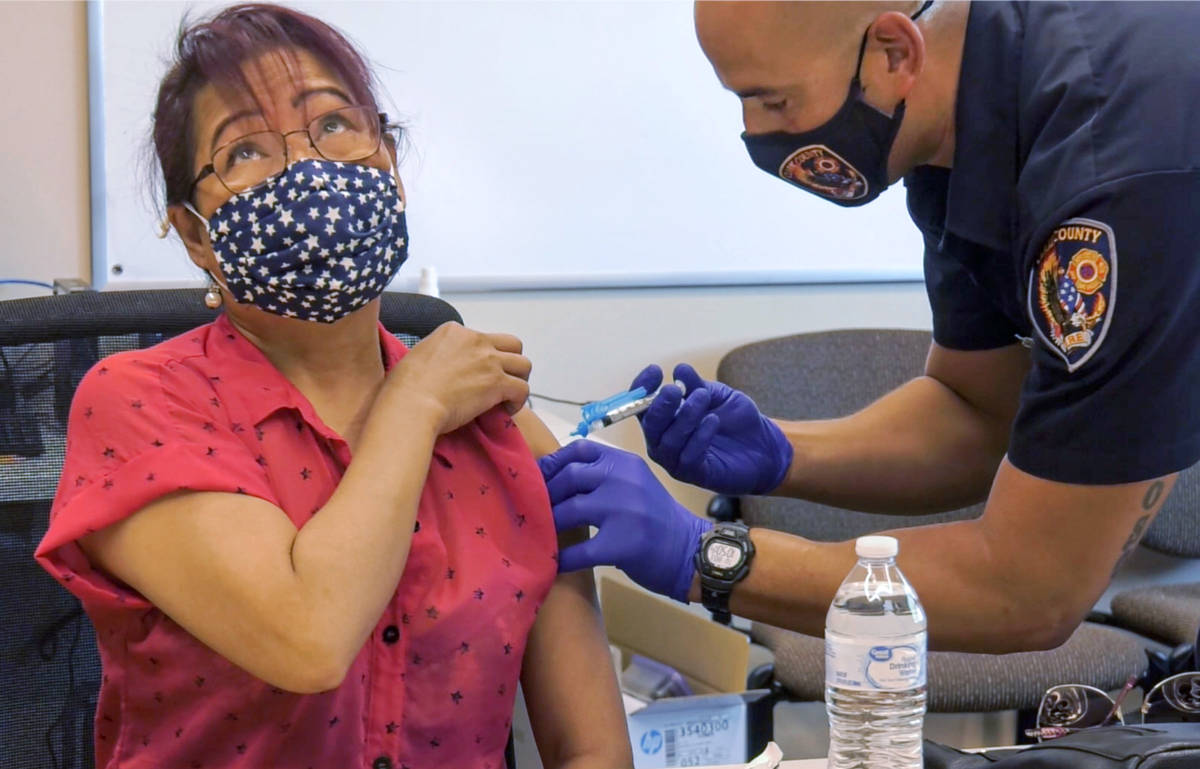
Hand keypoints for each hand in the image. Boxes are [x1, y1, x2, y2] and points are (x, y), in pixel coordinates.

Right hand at [384, 322, 531, 433]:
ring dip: (519, 380)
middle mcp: (475, 340)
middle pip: (512, 345)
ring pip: (523, 364)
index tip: (478, 375)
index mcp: (454, 331)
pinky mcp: (497, 382)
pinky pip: (523, 388)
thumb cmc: (405, 388)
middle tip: (504, 380)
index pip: (483, 338)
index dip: (484, 358)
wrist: (411, 404)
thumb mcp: (419, 355)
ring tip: (508, 396)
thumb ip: (438, 354)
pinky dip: (519, 400)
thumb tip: (444, 367)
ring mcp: (488, 360)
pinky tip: (507, 409)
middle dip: (512, 362)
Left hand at [538, 441, 711, 601]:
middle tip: (534, 510)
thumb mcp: (635, 483)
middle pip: (568, 478)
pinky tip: (553, 563)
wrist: (689, 550)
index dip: (552, 463)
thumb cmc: (656, 518)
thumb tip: (554, 478)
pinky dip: (561, 558)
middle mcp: (624, 480)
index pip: (578, 450)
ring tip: (540, 533)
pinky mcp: (622, 544)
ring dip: (549, 524)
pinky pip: (579, 551)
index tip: (537, 478)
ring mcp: (623, 511)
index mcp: (625, 463)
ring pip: (568, 510)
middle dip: (545, 495)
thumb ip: (603, 475)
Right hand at [631, 363, 792, 494]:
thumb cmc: (735, 421)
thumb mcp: (717, 396)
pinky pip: (687, 458)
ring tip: (702, 399)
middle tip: (673, 390)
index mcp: (664, 418)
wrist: (765, 446)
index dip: (642, 387)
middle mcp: (663, 440)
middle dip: (660, 406)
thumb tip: (680, 369)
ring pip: (668, 442)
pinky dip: (699, 437)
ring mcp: (676, 460)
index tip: (656, 371)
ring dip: (684, 418)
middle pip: (650, 425)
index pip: (641, 404)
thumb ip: (698, 385)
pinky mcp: (694, 475)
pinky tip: (712, 421)